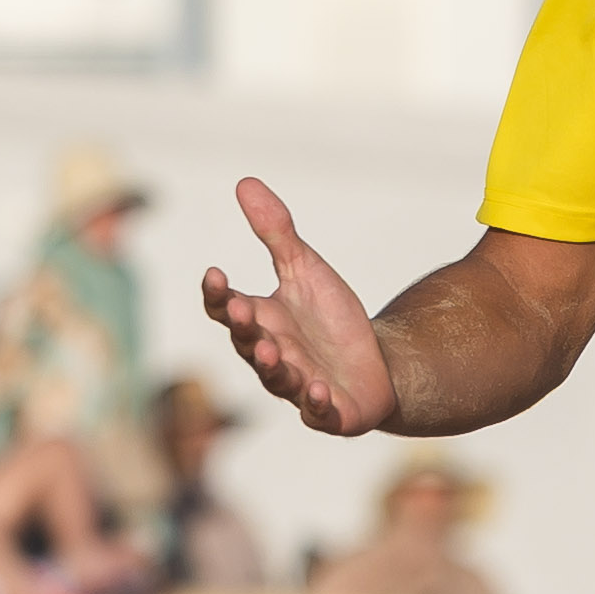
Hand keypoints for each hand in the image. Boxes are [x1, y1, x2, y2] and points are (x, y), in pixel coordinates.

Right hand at [200, 178, 398, 436]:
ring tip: (273, 349)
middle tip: (241, 309)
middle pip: (247, 343)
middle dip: (243, 327)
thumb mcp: (306, 269)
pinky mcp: (327, 411)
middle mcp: (271, 355)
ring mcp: (297, 386)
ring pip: (277, 379)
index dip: (216, 294)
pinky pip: (317, 411)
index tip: (215, 273)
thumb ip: (276, 233)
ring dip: (273, 365)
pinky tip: (318, 389)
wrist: (379, 362)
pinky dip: (315, 402)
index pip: (225, 308)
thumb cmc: (332, 318)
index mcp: (260, 321)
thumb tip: (244, 182)